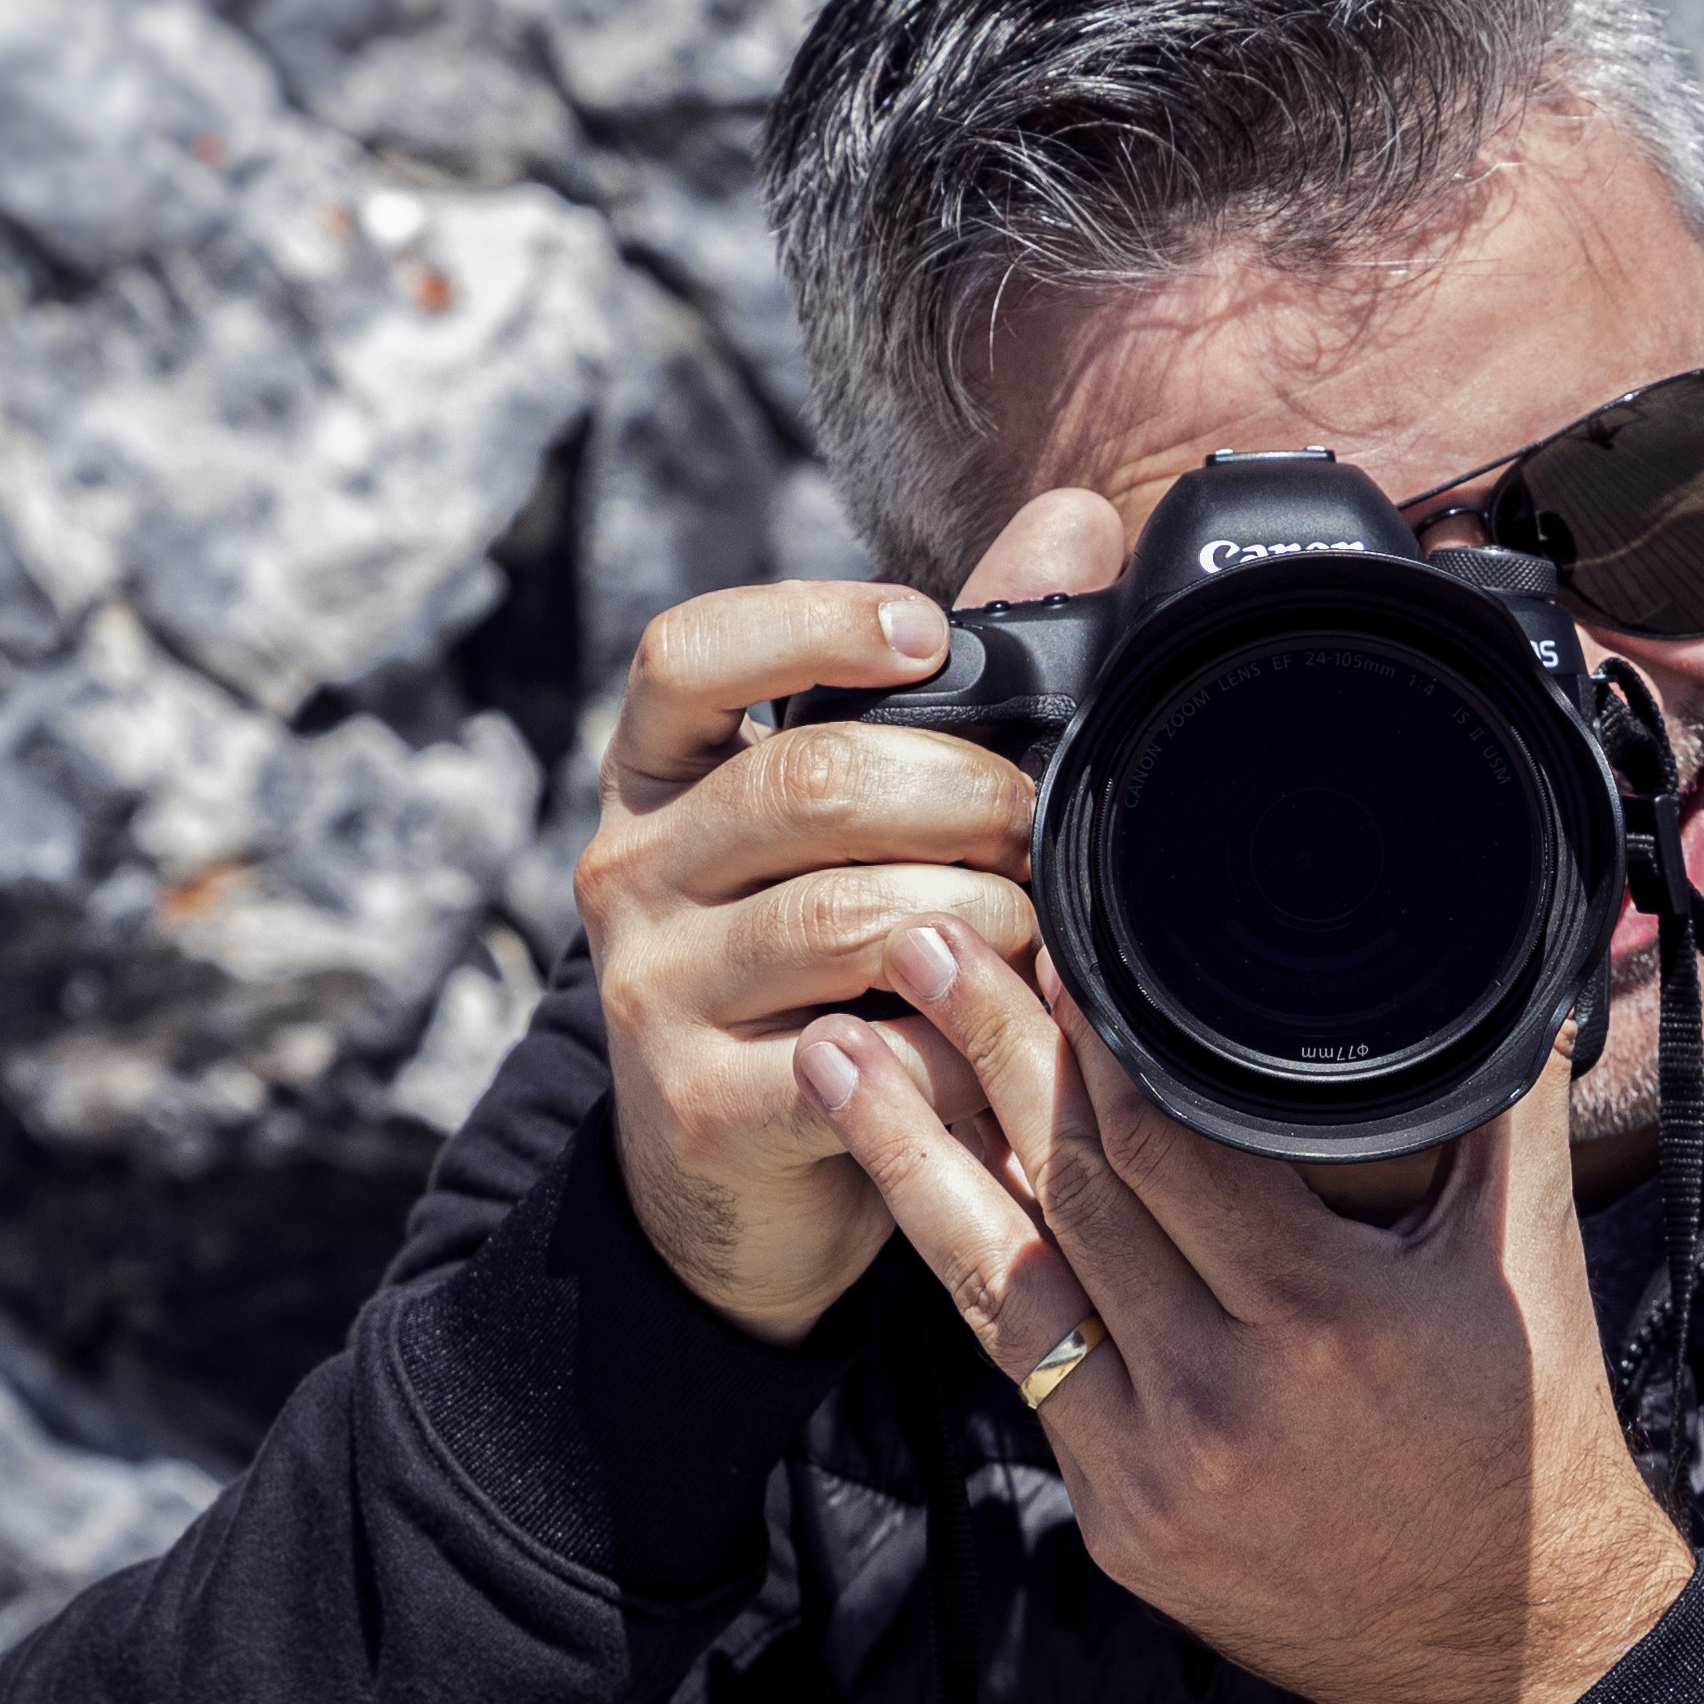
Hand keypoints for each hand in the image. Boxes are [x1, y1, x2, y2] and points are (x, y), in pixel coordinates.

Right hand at [573, 502, 1121, 1342]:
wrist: (727, 1180)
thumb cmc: (815, 967)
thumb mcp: (852, 824)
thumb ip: (955, 682)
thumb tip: (1074, 523)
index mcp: (658, 775)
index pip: (684, 652)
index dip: (812, 622)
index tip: (929, 634)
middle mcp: (629, 867)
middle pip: (809, 781)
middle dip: (965, 793)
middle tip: (1038, 830)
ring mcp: (653, 989)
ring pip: (846, 918)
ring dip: (981, 920)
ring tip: (1031, 937)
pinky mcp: (701, 1105)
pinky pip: (864, 1054)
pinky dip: (958, 1047)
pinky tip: (996, 1048)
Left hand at [803, 914, 1693, 1703]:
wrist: (1513, 1653)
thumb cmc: (1530, 1444)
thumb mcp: (1526, 1261)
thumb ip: (1503, 1103)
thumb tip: (1501, 960)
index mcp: (1327, 1322)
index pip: (1172, 1142)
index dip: (1097, 1033)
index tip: (1053, 940)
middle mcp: (1225, 1401)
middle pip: (1069, 1192)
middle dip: (983, 1053)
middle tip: (916, 942)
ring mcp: (1154, 1474)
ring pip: (1004, 1285)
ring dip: (911, 1159)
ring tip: (840, 1055)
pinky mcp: (1117, 1522)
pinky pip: (1027, 1372)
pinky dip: (975, 1272)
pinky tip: (921, 1193)